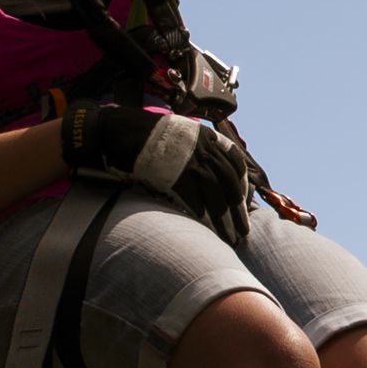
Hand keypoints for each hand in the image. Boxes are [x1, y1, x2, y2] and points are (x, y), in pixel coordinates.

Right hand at [62, 101, 250, 239]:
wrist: (122, 129)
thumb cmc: (148, 134)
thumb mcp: (180, 133)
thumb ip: (198, 148)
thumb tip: (212, 170)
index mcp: (207, 138)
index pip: (236, 165)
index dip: (243, 187)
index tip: (244, 205)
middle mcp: (204, 149)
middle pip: (230, 186)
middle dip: (238, 212)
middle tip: (244, 232)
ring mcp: (190, 163)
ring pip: (216, 197)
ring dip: (224, 221)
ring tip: (229, 238)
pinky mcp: (174, 176)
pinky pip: (193, 200)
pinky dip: (201, 216)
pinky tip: (205, 229)